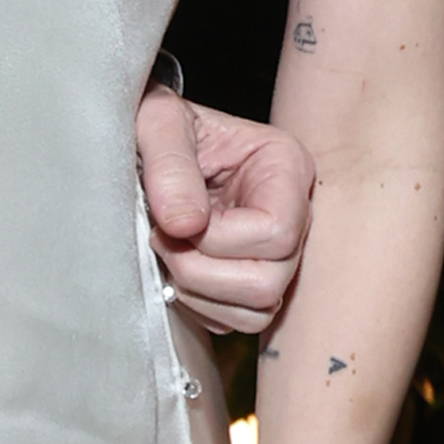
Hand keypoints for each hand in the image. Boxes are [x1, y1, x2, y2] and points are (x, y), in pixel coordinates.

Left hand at [137, 89, 312, 337]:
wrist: (150, 141)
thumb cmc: (161, 126)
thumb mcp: (157, 123)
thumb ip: (169, 165)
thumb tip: (184, 224)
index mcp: (286, 168)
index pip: (276, 231)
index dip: (218, 239)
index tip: (173, 220)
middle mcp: (293, 214)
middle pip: (270, 281)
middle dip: (201, 272)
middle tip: (162, 240)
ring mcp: (278, 253)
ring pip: (257, 310)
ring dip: (198, 293)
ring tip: (167, 253)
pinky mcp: (253, 280)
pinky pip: (236, 321)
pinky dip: (198, 305)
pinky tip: (174, 269)